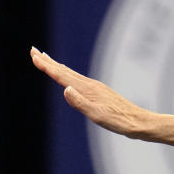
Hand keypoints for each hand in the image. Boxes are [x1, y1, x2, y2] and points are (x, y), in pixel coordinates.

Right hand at [30, 47, 152, 137]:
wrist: (140, 123)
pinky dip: (70, 75)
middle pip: (65, 71)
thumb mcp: (97, 115)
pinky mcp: (101, 93)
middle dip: (48, 61)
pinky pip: (80, 80)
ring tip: (47, 59)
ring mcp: (97, 88)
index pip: (62, 76)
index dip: (47, 66)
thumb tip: (65, 89)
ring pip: (72, 74)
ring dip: (58, 66)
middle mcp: (91, 85)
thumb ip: (80, 103)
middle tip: (33, 50)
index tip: (33, 55)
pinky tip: (70, 78)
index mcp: (88, 89)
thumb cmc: (119, 122)